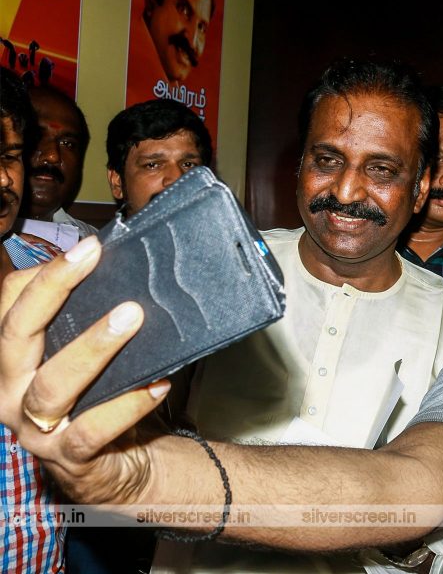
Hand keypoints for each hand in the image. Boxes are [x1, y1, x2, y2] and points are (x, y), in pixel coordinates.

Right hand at [0, 236, 168, 503]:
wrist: (115, 467)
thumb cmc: (99, 400)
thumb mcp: (87, 356)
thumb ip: (90, 321)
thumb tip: (123, 268)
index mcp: (13, 360)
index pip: (10, 305)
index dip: (45, 273)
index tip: (89, 247)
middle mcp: (11, 391)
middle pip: (17, 334)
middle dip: (53, 291)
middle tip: (93, 259)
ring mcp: (35, 428)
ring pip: (53, 385)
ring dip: (93, 347)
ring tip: (132, 317)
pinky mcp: (68, 456)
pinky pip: (92, 430)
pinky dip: (127, 405)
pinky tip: (158, 384)